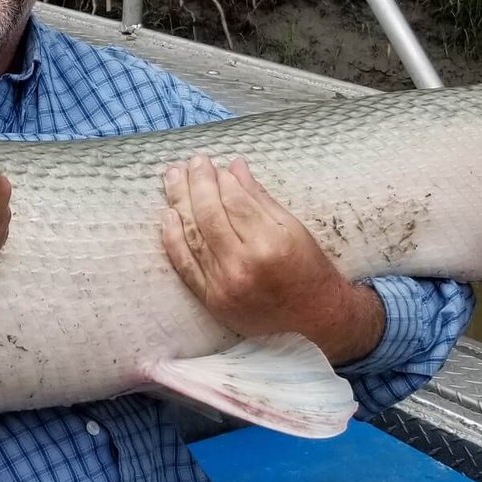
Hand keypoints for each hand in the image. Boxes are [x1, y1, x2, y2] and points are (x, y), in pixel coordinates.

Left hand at [161, 154, 383, 363]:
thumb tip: (235, 167)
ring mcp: (224, 285)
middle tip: (192, 162)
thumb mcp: (293, 228)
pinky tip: (167, 215)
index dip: (222, 179)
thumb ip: (260, 198)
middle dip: (197, 183)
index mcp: (270, 244)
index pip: (235, 202)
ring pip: (193, 236)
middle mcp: (244, 266)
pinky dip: (172, 239)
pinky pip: (185, 265)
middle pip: (209, 215)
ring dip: (179, 203)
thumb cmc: (308, 269)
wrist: (314, 319)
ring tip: (172, 178)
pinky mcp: (212, 300)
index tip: (215, 164)